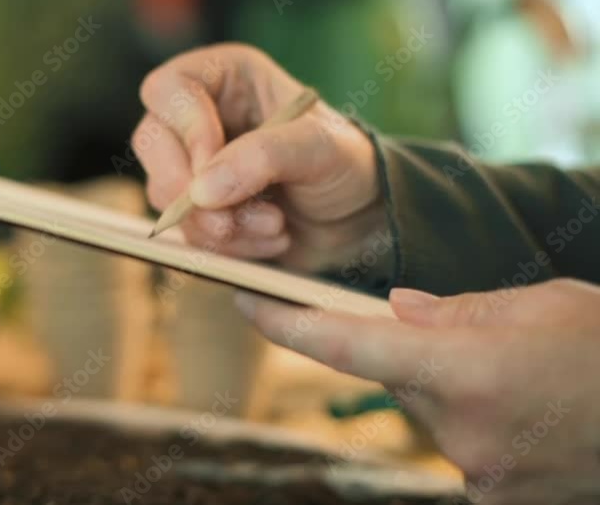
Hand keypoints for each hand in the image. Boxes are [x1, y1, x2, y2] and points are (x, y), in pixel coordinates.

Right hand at [131, 43, 385, 271]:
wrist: (361, 218)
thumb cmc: (347, 163)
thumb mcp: (320, 148)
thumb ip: (262, 157)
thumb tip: (200, 190)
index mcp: (226, 77)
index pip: (169, 88)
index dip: (185, 130)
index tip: (213, 169)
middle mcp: (201, 114)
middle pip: (152, 143)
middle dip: (191, 191)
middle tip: (231, 221)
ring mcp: (194, 163)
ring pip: (165, 194)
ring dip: (218, 224)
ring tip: (275, 227)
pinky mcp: (198, 207)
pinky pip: (185, 229)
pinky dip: (226, 245)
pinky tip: (269, 241)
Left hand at [236, 279, 599, 504]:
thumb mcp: (539, 304)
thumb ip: (454, 311)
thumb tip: (394, 310)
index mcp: (469, 369)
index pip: (350, 345)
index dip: (288, 325)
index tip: (248, 302)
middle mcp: (463, 430)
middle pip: (397, 379)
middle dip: (417, 354)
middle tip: (474, 340)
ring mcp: (479, 474)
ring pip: (430, 414)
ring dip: (451, 390)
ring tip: (517, 376)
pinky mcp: (496, 500)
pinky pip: (460, 448)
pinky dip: (477, 424)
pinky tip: (524, 412)